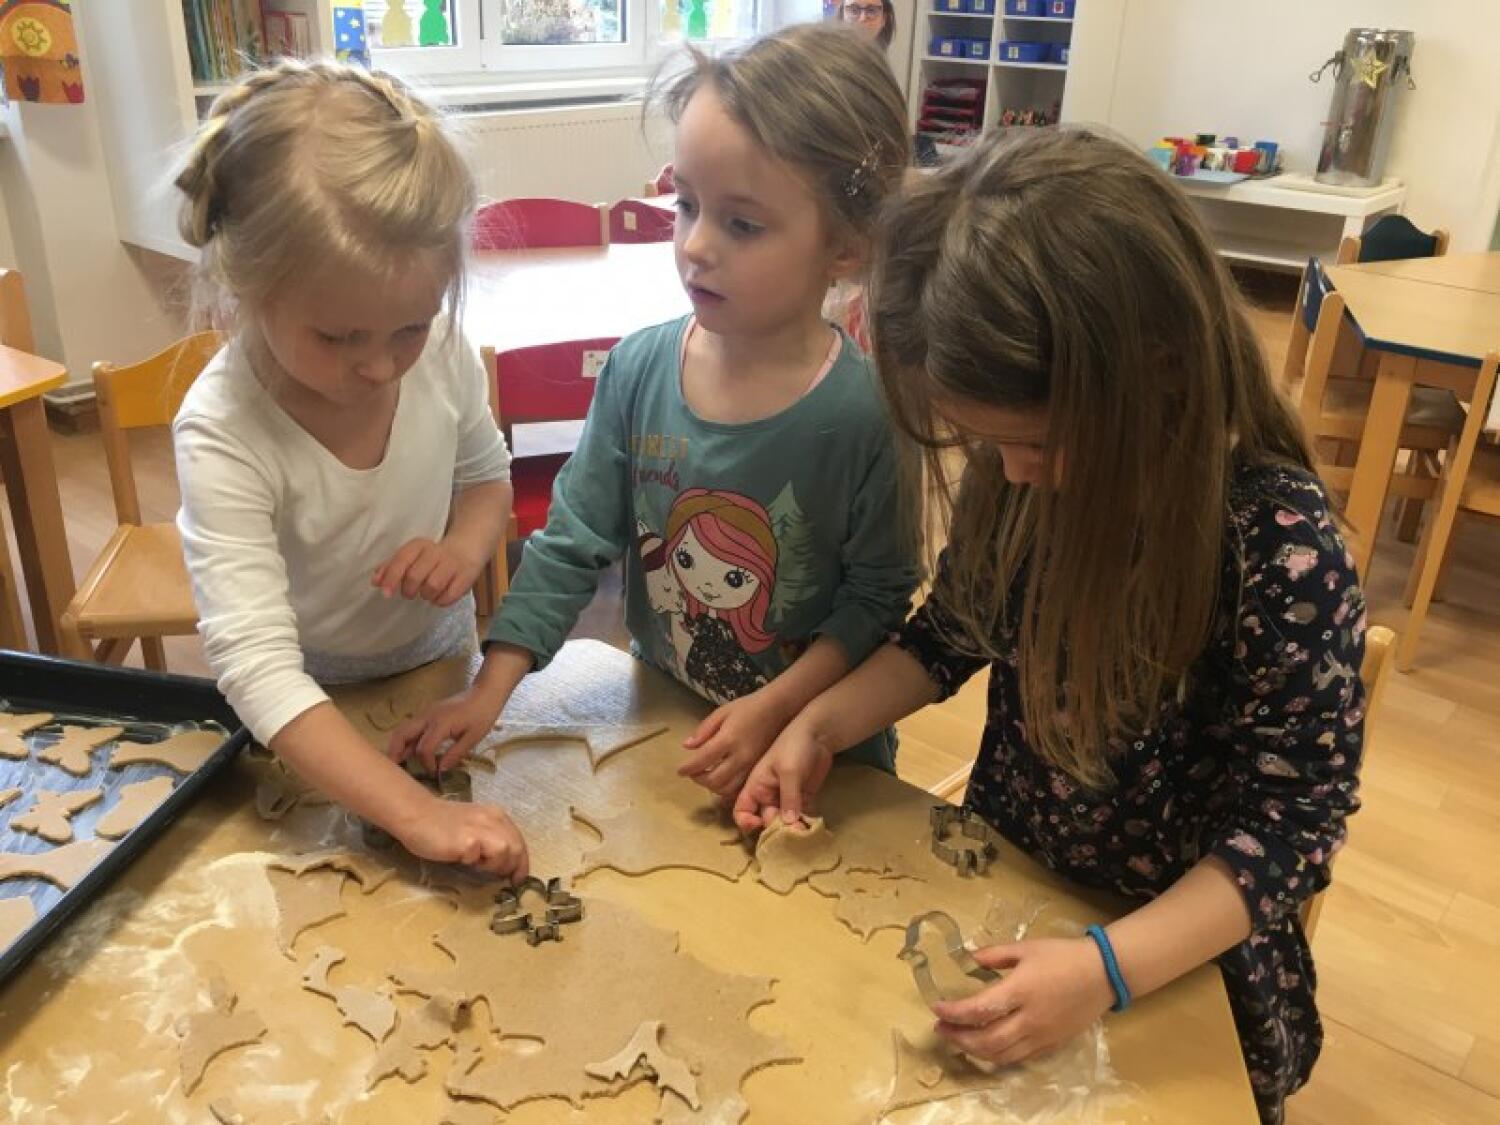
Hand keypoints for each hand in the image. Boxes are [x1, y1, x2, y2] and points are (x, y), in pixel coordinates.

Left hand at [372, 537, 483, 606]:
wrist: (466, 548)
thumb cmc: (432, 556)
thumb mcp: (411, 556)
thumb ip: (391, 567)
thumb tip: (375, 582)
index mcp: (419, 545)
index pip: (401, 560)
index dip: (391, 578)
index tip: (386, 593)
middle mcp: (436, 552)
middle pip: (414, 577)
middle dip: (409, 590)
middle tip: (410, 593)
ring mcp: (453, 564)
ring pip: (432, 587)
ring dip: (426, 596)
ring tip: (427, 593)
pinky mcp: (466, 577)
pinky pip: (448, 596)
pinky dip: (440, 601)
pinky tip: (439, 596)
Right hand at [389, 685, 505, 772]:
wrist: (485, 693)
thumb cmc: (482, 715)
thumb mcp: (473, 738)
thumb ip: (455, 754)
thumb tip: (440, 770)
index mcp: (440, 724)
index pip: (423, 748)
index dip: (425, 763)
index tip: (434, 772)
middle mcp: (427, 717)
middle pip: (402, 734)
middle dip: (395, 752)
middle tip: (393, 769)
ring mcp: (425, 713)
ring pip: (403, 729)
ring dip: (398, 745)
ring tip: (398, 763)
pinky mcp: (427, 713)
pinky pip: (410, 727)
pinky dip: (406, 739)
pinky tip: (410, 752)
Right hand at [392, 794, 529, 880]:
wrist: (416, 814)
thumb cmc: (442, 824)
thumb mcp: (474, 826)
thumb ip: (490, 839)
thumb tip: (504, 864)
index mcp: (496, 816)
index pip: (519, 842)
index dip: (522, 863)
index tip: (517, 879)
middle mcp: (492, 819)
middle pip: (516, 848)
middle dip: (510, 867)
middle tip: (494, 875)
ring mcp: (480, 828)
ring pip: (505, 851)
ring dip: (493, 864)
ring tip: (474, 864)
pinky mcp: (467, 840)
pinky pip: (479, 857)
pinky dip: (473, 862)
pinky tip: (460, 858)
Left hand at [678, 692, 792, 800]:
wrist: (778, 709)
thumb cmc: (748, 708)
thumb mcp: (722, 712)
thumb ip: (704, 730)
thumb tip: (687, 746)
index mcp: (728, 739)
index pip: (702, 761)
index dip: (687, 768)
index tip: (680, 771)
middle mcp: (740, 756)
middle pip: (714, 780)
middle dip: (699, 780)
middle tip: (693, 773)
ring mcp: (751, 765)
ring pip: (727, 788)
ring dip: (712, 787)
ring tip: (706, 776)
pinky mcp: (758, 770)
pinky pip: (740, 788)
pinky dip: (728, 789)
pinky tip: (723, 779)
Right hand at [730, 722, 833, 833]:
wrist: (819, 733)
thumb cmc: (795, 746)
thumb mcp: (789, 771)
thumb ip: (789, 797)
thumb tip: (789, 825)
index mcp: (756, 786)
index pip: (742, 811)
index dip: (746, 822)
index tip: (759, 825)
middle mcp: (768, 796)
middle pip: (766, 821)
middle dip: (778, 830)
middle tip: (794, 831)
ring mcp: (786, 799)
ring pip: (785, 823)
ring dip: (794, 830)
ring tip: (805, 832)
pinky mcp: (803, 799)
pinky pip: (802, 818)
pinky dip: (806, 824)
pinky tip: (813, 828)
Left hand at [930, 938, 1114, 1065]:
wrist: (1103, 974)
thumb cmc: (1063, 956)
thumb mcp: (1027, 947)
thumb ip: (995, 955)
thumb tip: (969, 957)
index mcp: (1020, 991)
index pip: (979, 1010)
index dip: (954, 1012)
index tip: (936, 1007)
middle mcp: (1029, 1019)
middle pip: (986, 1041)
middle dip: (958, 1038)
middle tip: (941, 1028)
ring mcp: (1042, 1036)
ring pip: (1001, 1055)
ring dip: (974, 1051)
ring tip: (958, 1040)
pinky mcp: (1052, 1045)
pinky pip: (1019, 1057)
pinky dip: (997, 1056)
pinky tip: (986, 1047)